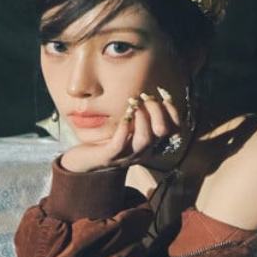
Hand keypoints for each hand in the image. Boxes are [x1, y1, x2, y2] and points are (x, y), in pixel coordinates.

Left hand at [59, 88, 183, 172]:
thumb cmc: (106, 140)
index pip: (173, 130)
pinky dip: (123, 130)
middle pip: (161, 132)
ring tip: (135, 105)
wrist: (82, 163)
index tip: (165, 97)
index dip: (173, 113)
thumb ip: (139, 115)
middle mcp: (143, 151)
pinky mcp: (109, 157)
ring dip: (142, 119)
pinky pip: (119, 145)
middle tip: (146, 97)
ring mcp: (126, 156)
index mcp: (151, 144)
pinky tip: (124, 117)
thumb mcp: (127, 126)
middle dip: (157, 111)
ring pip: (144, 139)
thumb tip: (148, 94)